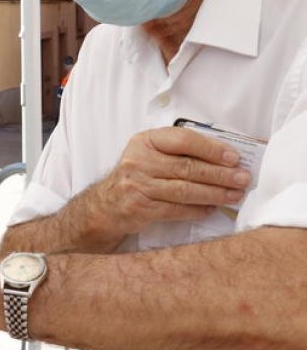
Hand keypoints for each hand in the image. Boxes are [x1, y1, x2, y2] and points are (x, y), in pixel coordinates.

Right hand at [84, 127, 248, 241]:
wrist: (106, 205)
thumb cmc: (137, 176)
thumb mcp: (150, 155)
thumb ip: (179, 152)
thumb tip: (224, 158)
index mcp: (145, 141)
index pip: (183, 140)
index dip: (211, 148)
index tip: (234, 157)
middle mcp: (138, 161)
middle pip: (187, 167)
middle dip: (220, 174)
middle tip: (242, 179)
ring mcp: (137, 185)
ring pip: (184, 190)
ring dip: (214, 193)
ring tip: (234, 195)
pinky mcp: (139, 208)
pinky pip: (176, 209)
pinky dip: (197, 210)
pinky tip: (211, 209)